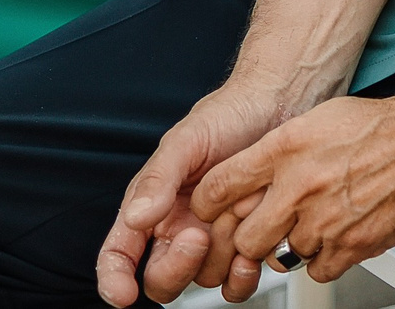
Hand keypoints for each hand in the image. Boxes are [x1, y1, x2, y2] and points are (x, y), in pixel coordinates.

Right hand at [96, 79, 287, 306]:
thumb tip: (136, 218)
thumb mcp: (186, 141)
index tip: (123, 294)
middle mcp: (179, 229)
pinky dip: (243, 277)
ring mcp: (214, 239)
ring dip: (218, 257)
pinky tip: (252, 252)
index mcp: (152, 207)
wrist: (280, 105)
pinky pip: (236, 282)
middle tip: (198, 235)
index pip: (119, 254)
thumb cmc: (228, 116)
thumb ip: (158, 179)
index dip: (114, 279)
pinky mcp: (248, 243)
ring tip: (235, 215)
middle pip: (161, 280)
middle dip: (175, 267)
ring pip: (202, 279)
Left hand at [194, 94, 394, 293]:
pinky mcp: (350, 246)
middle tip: (268, 227)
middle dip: (253, 237)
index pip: (220, 186)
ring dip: (293, 246)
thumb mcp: (319, 118)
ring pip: (281, 257)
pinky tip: (337, 235)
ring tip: (315, 223)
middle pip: (245, 237)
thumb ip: (280, 149)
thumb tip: (251, 174)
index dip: (208, 205)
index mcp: (287, 147)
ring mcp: (325, 220)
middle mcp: (300, 184)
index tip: (212, 210)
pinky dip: (324, 259)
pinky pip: (317, 270)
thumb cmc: (381, 127)